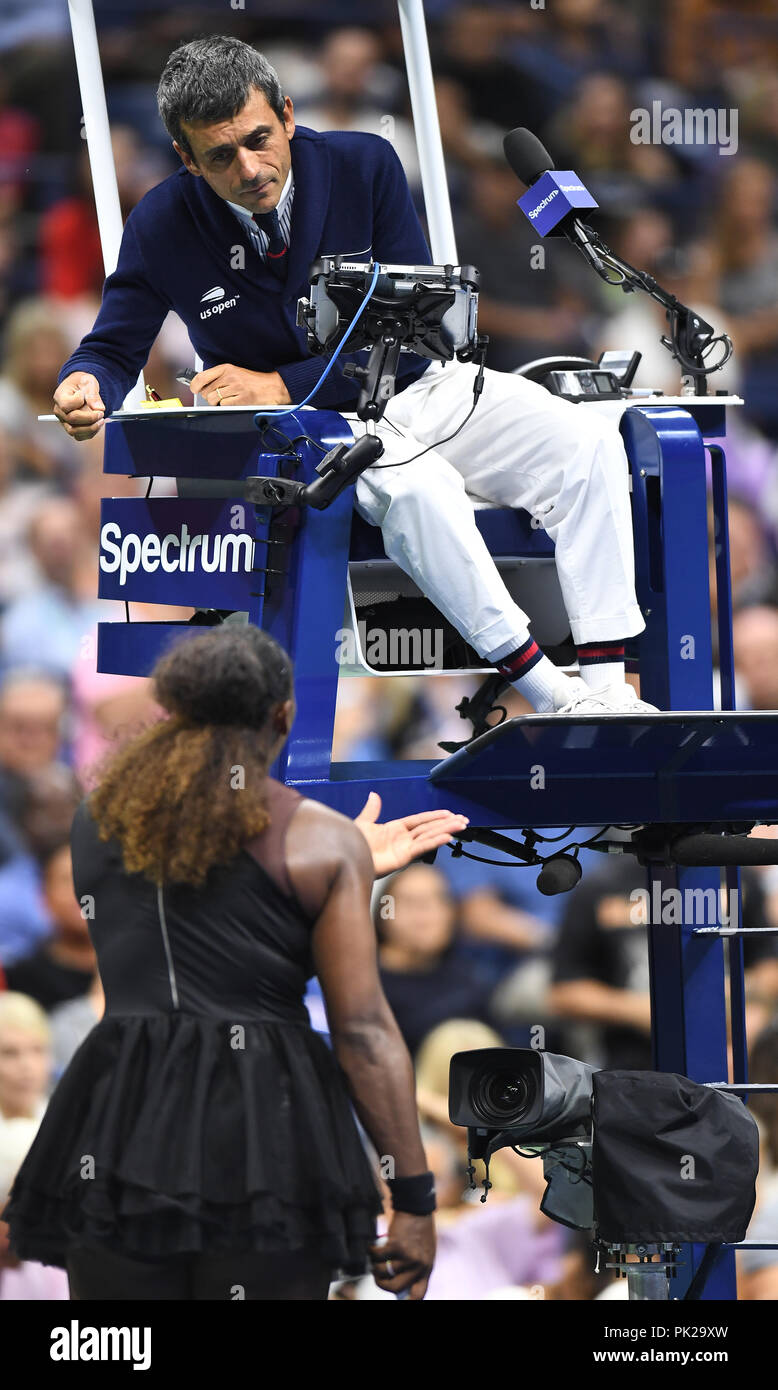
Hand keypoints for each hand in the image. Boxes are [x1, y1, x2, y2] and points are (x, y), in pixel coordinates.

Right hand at [53, 372, 104, 439]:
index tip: (85, 395)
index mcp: (60, 396)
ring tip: (101, 420)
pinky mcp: (71, 428)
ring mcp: (64, 421)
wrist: (81, 388)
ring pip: (74, 432)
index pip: (66, 405)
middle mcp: (59, 411)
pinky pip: (79, 436)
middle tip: (101, 413)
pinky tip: (98, 424)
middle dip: (90, 418)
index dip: (78, 402)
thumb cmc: (82, 383)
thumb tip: (99, 408)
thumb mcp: (88, 382)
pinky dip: (91, 433)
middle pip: (71, 420)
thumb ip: (93, 394)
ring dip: (91, 428)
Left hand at [189, 364, 291, 406]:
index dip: (195, 385)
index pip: (202, 376)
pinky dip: (227, 407)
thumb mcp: (236, 373)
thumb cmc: (254, 381)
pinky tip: (235, 403)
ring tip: (227, 400)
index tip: (194, 389)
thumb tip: (202, 386)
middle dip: (209, 397)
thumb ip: (219, 377)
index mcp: (227, 368)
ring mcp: (236, 388)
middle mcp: (230, 376)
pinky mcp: (241, 399)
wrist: (273, 386)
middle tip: (217, 397)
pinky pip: (224, 406)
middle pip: (207, 391)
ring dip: (217, 404)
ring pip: (214, 400)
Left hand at [354, 791, 468, 876]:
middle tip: (463, 819)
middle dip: (446, 823)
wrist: (349, 859)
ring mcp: (404, 848)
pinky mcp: (403, 857)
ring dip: (446, 830)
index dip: (434, 816)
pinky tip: (447, 837)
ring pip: (429, 836)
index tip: (449, 813)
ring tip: (461, 825)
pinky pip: (422, 847)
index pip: (420, 820)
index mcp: (395, 829)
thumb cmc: (354, 845)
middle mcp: (403, 838)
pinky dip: (434, 842)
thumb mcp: (363, 823)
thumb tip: (373, 795)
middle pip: (429, 827)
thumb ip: (372, 810)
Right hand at [369, 1213, 434, 1298]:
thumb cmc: (419, 1229)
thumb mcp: (423, 1251)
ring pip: (384, 1272)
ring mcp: (408, 1256)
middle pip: (396, 1288)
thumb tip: (395, 1283)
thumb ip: (414, 1267)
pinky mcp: (396, 1246)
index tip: (400, 1302)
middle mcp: (419, 1265)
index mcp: (427, 1268)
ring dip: (374, 1266)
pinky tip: (370, 1247)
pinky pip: (377, 1256)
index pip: (419, 1294)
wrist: (417, 1207)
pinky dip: (371, 1252)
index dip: (408, 1302)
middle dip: (381, 1284)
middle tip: (376, 1276)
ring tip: (373, 1259)